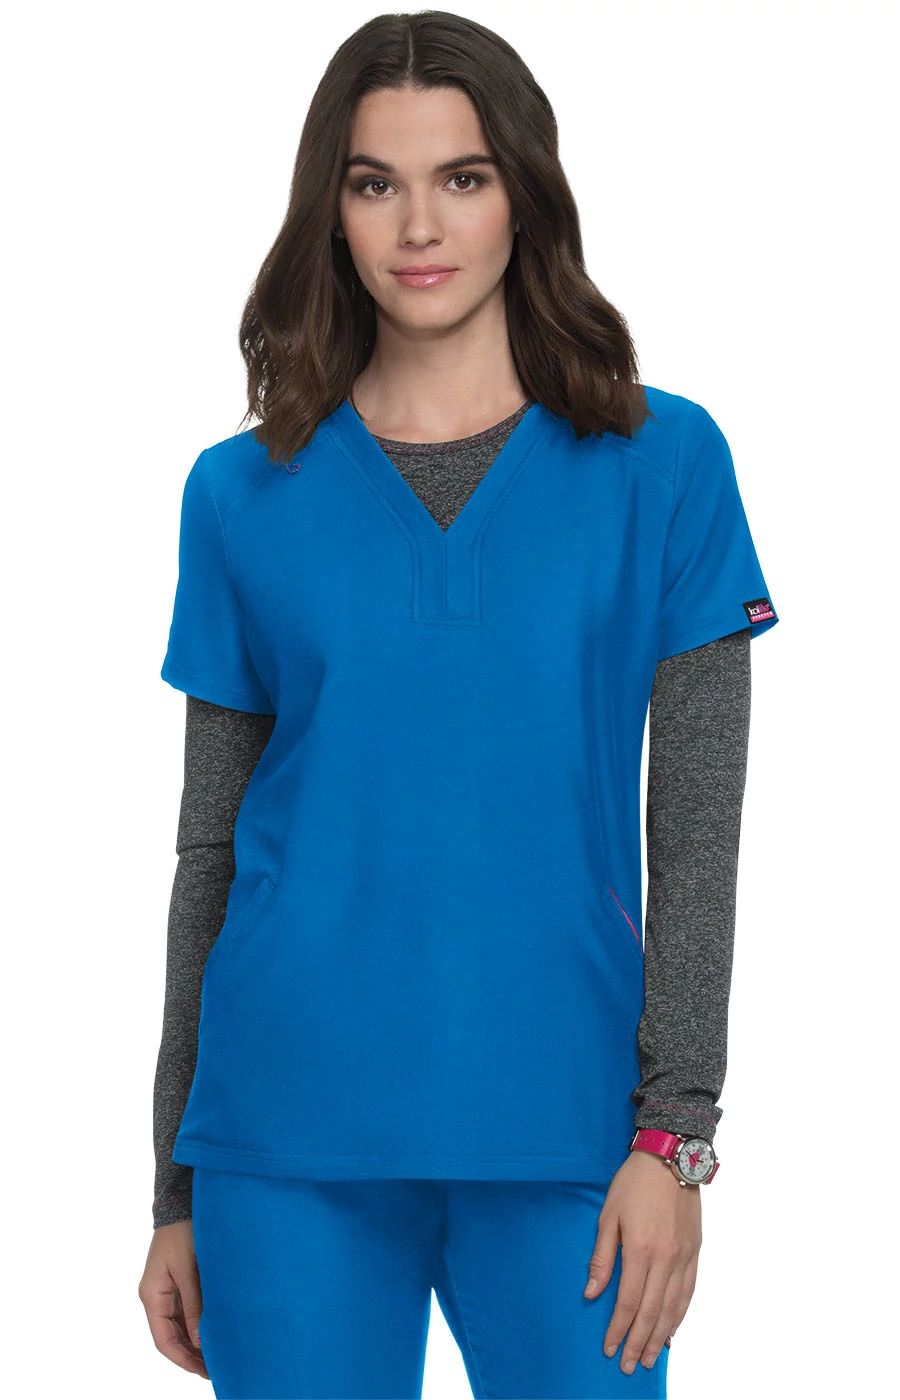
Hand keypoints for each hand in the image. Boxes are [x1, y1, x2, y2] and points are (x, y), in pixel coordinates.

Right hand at [138, 1219, 208, 1378]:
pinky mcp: (178, 1283)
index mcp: (152, 1295)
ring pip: (178, 1326)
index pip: (163, 1339)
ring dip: (194, 1342)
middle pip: (170, 1336)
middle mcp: (156, 1297)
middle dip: (190, 1355)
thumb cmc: (182, 1232)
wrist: (181, 1204)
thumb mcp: (188, 1269)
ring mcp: (166, 1291)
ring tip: (217, 1356)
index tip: (203, 1371)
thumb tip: (199, 1340)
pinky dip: (197, 1325)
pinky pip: (185, 1312)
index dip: (182, 1359)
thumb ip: (193, 1305)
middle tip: (214, 1369)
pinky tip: (213, 1332)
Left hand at [583, 1149, 700, 1373]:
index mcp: (641, 1249)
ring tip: (649, 1358)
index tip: (609, 1348)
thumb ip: (602, 1257)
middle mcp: (666, 1258)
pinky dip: (680, 1316)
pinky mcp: (695, 1252)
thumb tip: (591, 1293)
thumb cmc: (633, 1183)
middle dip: (638, 1342)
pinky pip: (689, 1292)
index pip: (629, 1302)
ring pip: (673, 1308)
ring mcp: (684, 1257)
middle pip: (652, 1312)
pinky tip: (672, 1331)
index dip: (618, 1328)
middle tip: (629, 1365)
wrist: (671, 1158)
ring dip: (660, 1336)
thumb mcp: (608, 1215)